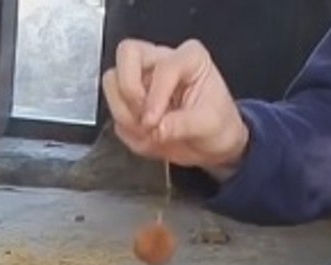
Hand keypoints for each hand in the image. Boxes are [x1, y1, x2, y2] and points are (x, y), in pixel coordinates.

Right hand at [101, 39, 247, 177]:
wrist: (211, 144)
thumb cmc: (218, 126)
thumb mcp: (209, 125)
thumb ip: (182, 125)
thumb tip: (157, 129)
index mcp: (189, 58)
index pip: (163, 67)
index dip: (155, 96)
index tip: (154, 122)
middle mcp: (162, 60)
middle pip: (127, 54)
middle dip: (128, 89)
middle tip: (142, 117)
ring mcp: (142, 78)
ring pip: (112, 80)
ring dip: (123, 111)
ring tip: (146, 131)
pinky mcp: (130, 99)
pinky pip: (113, 109)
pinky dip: (126, 128)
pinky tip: (146, 137)